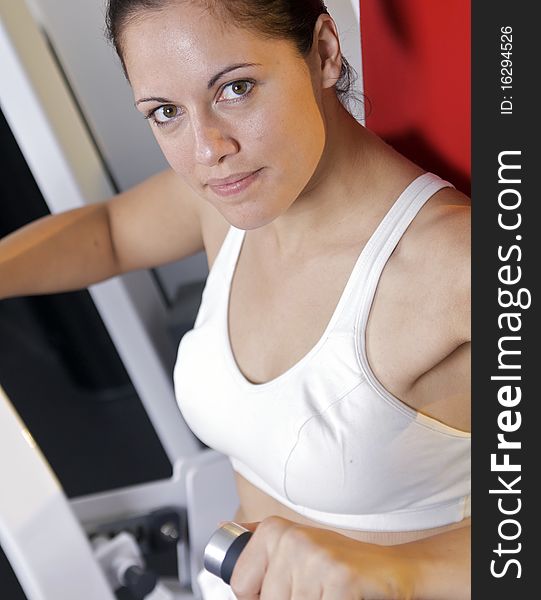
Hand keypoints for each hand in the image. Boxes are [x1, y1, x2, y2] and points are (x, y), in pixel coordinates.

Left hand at [229, 516, 416, 599]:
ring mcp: (315, 557)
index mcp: (274, 530)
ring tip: (329, 592)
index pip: (241, 587)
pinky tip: (344, 596)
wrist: (393, 567)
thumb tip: (221, 532)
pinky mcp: (340, 578)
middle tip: (317, 590)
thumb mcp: (296, 546)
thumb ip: (259, 543)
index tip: (288, 589)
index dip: (263, 597)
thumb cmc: (342, 562)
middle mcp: (291, 538)